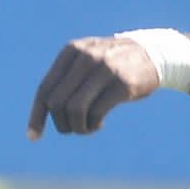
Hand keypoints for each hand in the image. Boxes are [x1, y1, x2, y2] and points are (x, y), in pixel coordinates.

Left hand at [27, 36, 159, 139]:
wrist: (156, 54)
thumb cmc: (115, 64)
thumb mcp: (88, 59)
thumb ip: (67, 76)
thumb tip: (43, 109)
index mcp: (72, 51)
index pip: (44, 89)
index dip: (37, 116)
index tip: (33, 137)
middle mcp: (86, 57)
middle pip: (57, 102)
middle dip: (61, 123)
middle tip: (71, 129)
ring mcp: (105, 69)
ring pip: (74, 109)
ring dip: (77, 127)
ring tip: (86, 127)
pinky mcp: (122, 84)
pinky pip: (96, 113)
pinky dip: (92, 125)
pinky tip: (98, 124)